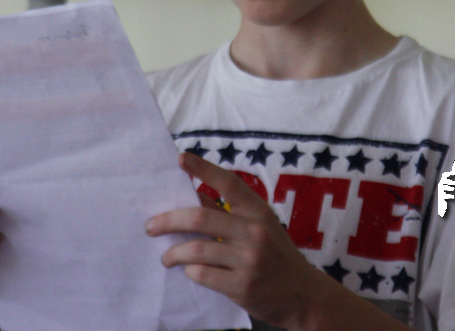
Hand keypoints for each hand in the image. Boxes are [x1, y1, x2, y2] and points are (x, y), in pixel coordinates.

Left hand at [145, 152, 325, 328]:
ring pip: (196, 250)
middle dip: (168, 221)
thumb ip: (229, 214)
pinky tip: (189, 271)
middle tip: (150, 227)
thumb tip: (192, 198)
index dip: (203, 169)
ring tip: (166, 257)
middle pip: (200, 218)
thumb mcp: (261, 228)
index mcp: (259, 212)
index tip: (180, 159)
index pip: (229, 183)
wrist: (303, 295)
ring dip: (173, 253)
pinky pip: (203, 274)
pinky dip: (190, 271)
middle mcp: (255, 232)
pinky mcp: (242, 286)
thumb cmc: (276, 256)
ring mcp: (249, 260)